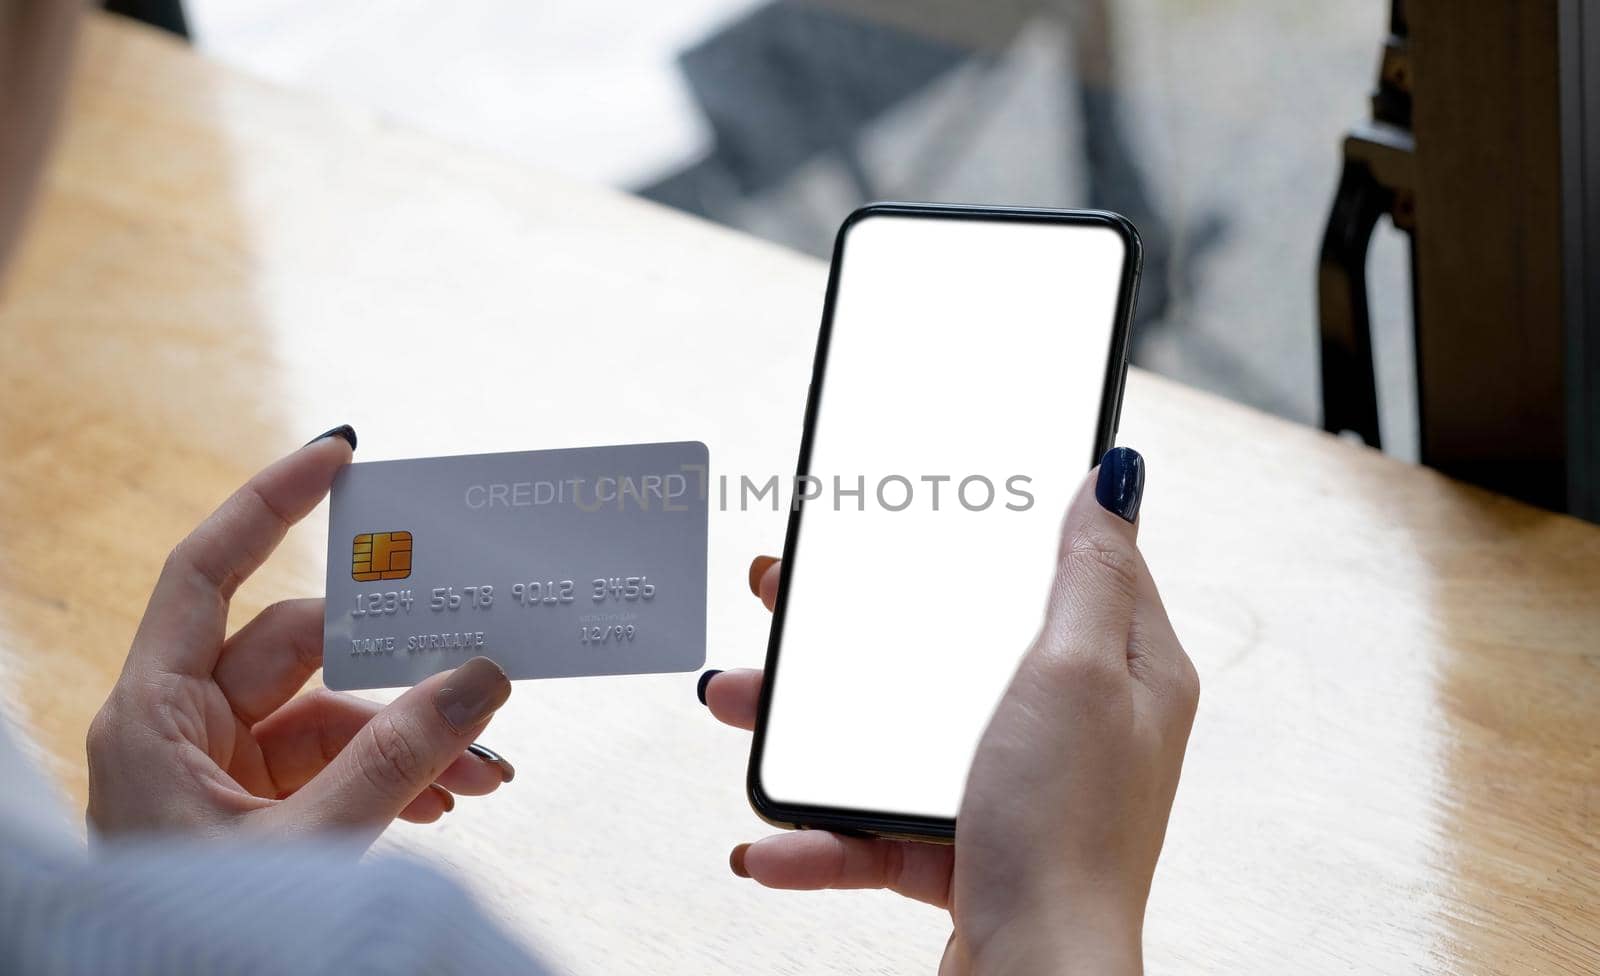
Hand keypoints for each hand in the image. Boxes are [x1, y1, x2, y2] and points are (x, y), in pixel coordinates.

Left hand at [87, 426, 516, 844]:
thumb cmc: (196, 943)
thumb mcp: (308, 846)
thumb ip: (398, 760)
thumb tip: (484, 678)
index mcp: (155, 715)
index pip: (207, 572)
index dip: (268, 502)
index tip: (339, 453)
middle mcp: (186, 726)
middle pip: (303, 647)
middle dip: (398, 665)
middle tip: (482, 653)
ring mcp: (227, 767)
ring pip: (337, 712)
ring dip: (415, 735)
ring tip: (486, 774)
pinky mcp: (262, 806)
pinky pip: (345, 763)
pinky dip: (400, 775)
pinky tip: (453, 800)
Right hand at [701, 448, 1197, 974]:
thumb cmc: (1067, 834)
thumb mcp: (1076, 672)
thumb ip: (1087, 572)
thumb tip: (1115, 476)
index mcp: (1123, 669)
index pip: (1075, 564)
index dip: (1007, 523)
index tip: (938, 498)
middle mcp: (1075, 726)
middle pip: (956, 645)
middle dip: (863, 626)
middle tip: (793, 594)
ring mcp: (1015, 789)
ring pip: (900, 732)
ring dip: (810, 727)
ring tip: (741, 702)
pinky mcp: (965, 850)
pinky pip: (880, 825)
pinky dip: (822, 835)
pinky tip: (772, 840)